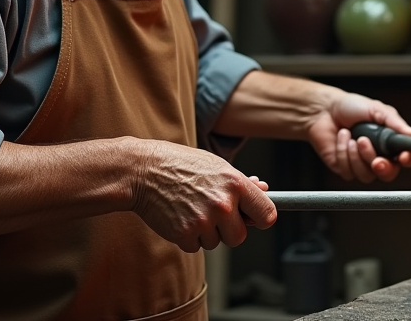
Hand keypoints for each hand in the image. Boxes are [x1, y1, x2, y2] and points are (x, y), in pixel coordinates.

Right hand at [130, 139, 275, 252]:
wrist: (143, 171)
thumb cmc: (180, 165)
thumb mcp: (215, 166)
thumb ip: (241, 183)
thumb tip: (264, 190)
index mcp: (235, 183)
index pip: (267, 214)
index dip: (260, 219)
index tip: (254, 219)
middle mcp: (223, 204)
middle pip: (240, 236)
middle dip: (228, 230)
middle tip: (212, 213)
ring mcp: (204, 221)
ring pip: (216, 243)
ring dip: (206, 232)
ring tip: (191, 208)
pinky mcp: (185, 234)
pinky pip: (196, 246)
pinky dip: (188, 237)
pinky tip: (179, 216)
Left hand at [306, 89, 410, 182]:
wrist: (324, 109)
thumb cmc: (351, 107)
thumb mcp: (377, 109)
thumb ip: (395, 123)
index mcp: (390, 142)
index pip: (407, 158)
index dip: (408, 160)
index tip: (403, 157)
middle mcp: (377, 155)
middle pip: (388, 174)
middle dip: (383, 168)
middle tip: (377, 159)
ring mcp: (361, 163)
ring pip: (367, 175)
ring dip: (359, 155)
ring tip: (354, 137)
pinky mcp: (344, 168)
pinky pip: (349, 171)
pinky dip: (344, 152)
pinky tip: (343, 138)